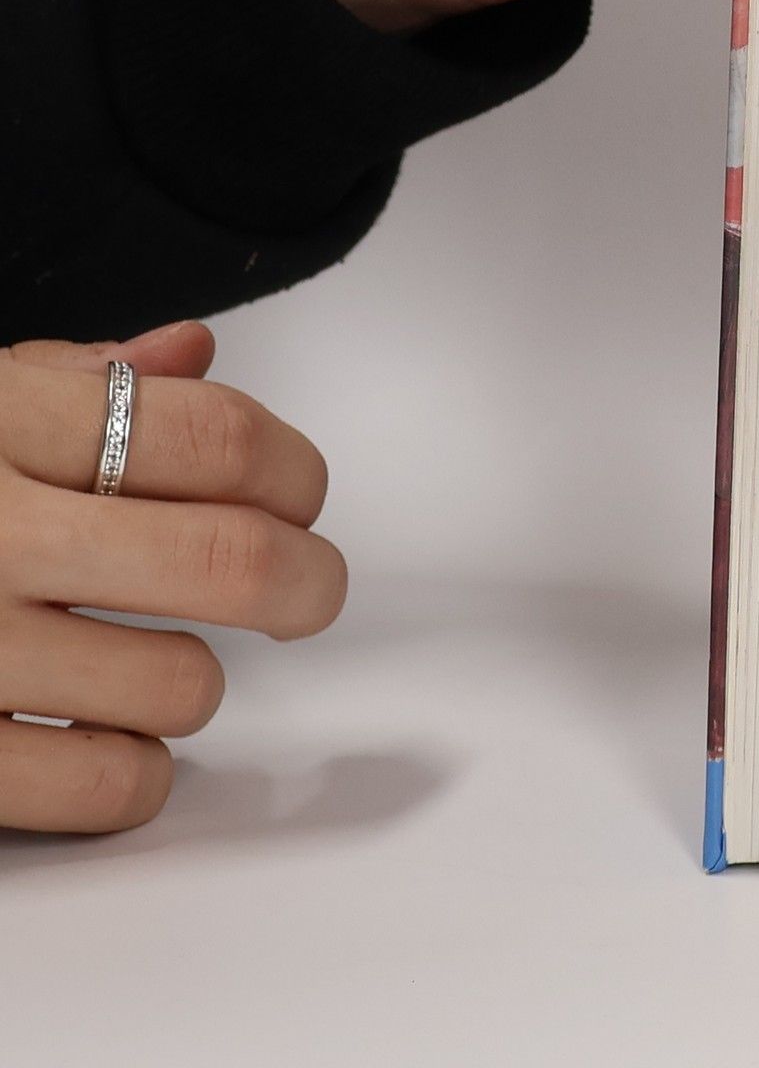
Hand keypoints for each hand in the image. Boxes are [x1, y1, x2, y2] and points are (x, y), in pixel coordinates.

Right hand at [0, 324, 344, 833]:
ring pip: (178, 684)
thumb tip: (194, 354)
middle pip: (228, 559)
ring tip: (161, 659)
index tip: (300, 494)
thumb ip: (70, 377)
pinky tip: (110, 736)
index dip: (292, 468)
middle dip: (305, 582)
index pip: (215, 433)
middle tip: (307, 589)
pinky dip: (136, 771)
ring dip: (200, 680)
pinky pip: (97, 786)